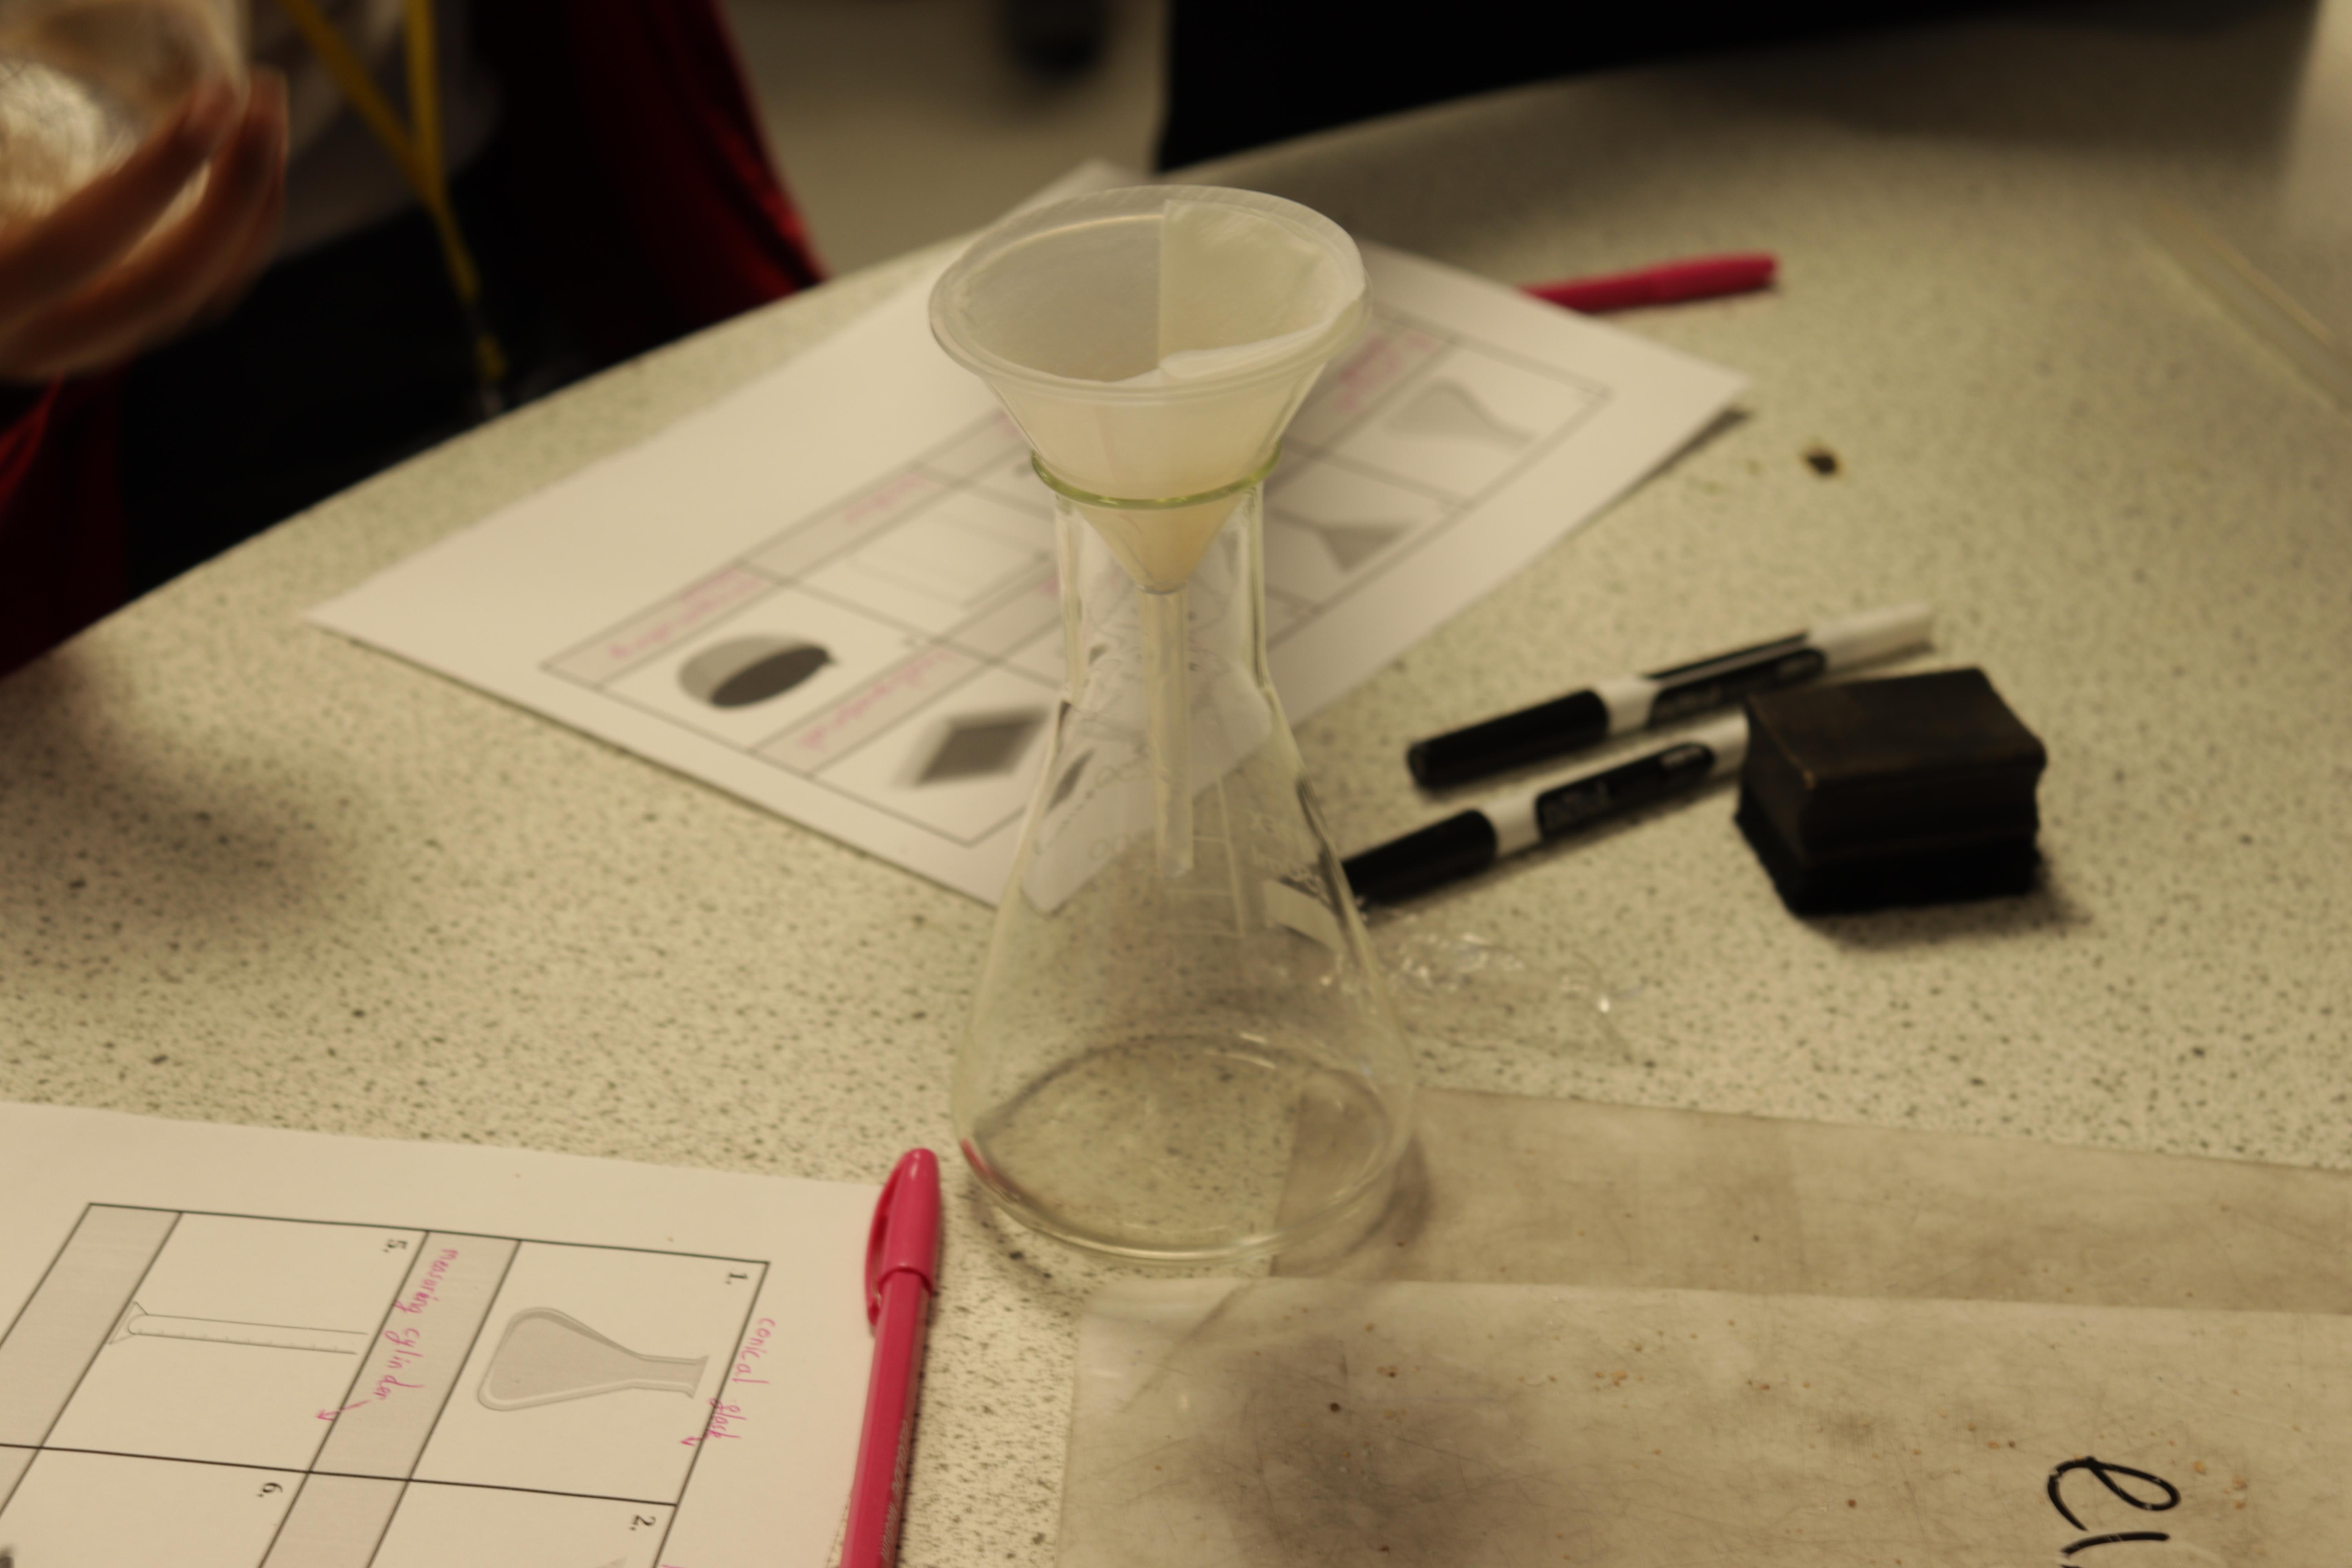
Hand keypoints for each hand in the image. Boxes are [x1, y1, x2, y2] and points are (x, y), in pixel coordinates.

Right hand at [0, 69, 288, 384]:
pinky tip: (249, 166)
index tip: (214, 96)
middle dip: (235, 191)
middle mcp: (36, 342)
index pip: (81, 244)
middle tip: (263, 98)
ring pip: (200, 296)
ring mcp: (81, 347)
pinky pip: (199, 295)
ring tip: (265, 115)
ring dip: (250, 207)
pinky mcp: (108, 335)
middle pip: (170, 284)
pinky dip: (237, 234)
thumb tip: (35, 29)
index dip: (159, 173)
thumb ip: (14, 142)